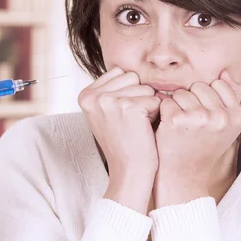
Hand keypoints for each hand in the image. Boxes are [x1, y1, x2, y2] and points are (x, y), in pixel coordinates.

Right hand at [78, 66, 160, 182]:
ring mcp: (109, 101)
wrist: (129, 171)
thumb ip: (112, 89)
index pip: (120, 73)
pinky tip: (143, 130)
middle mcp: (93, 96)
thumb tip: (129, 69)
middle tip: (130, 122)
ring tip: (136, 126)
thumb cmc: (124, 142)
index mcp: (85, 95)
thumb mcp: (107, 113)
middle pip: (133, 77)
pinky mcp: (128, 107)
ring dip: (148, 106)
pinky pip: (154, 100)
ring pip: (145, 87)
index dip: (129, 93)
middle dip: (139, 97)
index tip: (122, 116)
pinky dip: (155, 114)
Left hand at [153, 70, 240, 205]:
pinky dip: (164, 112)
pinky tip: (168, 128)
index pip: (219, 84)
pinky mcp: (178, 121)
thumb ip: (229, 97)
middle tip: (190, 123)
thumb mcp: (224, 125)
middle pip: (200, 86)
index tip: (203, 116)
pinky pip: (167, 101)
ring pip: (182, 92)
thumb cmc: (201, 147)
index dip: (206, 97)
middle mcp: (221, 117)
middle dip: (191, 99)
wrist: (182, 175)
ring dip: (177, 106)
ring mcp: (200, 119)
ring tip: (181, 126)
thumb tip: (224, 72)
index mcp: (237, 116)